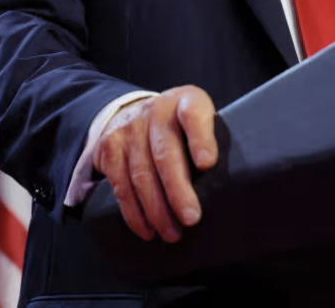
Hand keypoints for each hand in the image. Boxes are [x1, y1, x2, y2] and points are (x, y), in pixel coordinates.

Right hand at [93, 85, 217, 241]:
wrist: (130, 111)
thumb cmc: (178, 127)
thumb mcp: (199, 121)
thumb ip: (211, 142)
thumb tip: (226, 189)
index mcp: (185, 101)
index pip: (193, 114)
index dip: (200, 138)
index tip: (207, 163)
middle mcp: (155, 111)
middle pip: (165, 153)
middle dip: (178, 190)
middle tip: (191, 219)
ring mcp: (129, 128)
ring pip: (141, 174)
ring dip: (157, 210)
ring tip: (172, 233)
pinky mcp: (109, 148)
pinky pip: (121, 185)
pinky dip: (134, 212)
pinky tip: (147, 229)